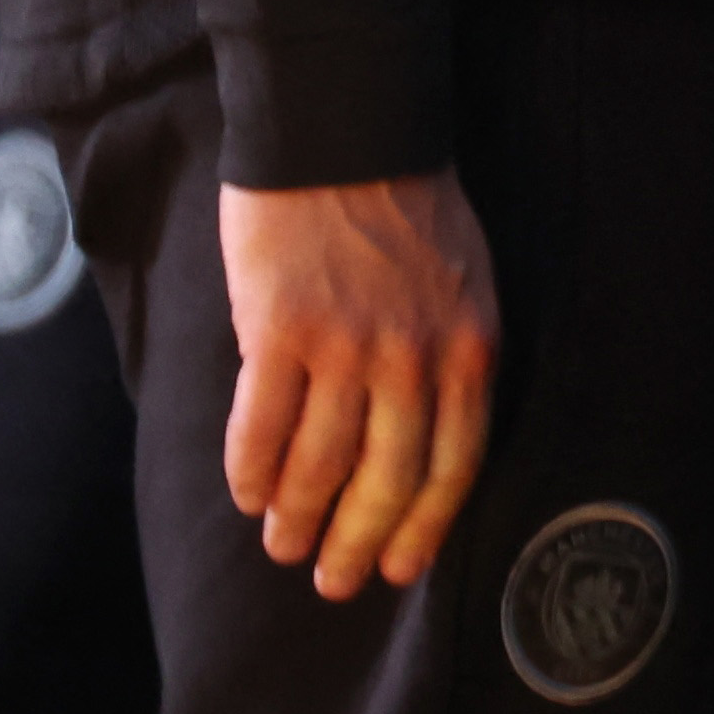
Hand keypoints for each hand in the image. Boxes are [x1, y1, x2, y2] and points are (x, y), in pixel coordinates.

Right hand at [219, 168, 500, 598]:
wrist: (346, 132)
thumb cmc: (407, 206)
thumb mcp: (464, 283)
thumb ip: (450, 355)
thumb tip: (424, 434)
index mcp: (470, 349)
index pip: (455, 466)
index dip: (424, 527)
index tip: (399, 570)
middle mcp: (415, 359)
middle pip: (388, 480)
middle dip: (357, 541)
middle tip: (330, 581)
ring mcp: (346, 348)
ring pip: (321, 463)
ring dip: (296, 515)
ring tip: (279, 545)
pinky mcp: (279, 331)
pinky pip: (262, 425)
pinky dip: (250, 470)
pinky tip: (244, 494)